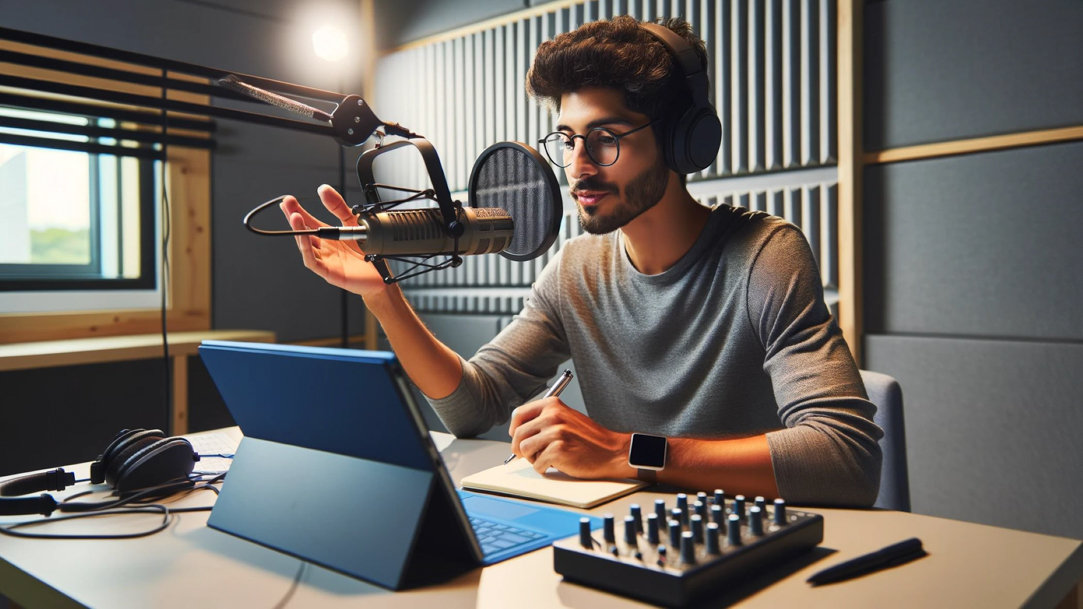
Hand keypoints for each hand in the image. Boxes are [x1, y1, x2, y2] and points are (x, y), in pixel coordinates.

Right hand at [279, 185, 389, 296]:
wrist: (382, 276)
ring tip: (295, 217)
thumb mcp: (354, 223)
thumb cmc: (368, 253)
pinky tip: (304, 239)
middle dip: (294, 218)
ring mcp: (325, 260)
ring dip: (299, 232)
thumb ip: (339, 207)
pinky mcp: (329, 272)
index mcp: (329, 236)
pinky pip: (313, 261)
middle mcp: (324, 248)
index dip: (298, 211)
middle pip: (304, 232)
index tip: (288, 201)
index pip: (309, 222)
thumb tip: (323, 189)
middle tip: (287, 204)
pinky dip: (307, 250)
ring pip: (306, 246)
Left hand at [508, 398, 634, 479]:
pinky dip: (543, 468)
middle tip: (527, 455)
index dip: (514, 429)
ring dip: (533, 458)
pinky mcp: (558, 450)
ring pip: (525, 449)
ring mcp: (556, 433)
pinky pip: (537, 464)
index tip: (516, 437)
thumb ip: (544, 419)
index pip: (519, 414)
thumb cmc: (589, 439)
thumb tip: (519, 431)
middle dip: (520, 448)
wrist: (611, 452)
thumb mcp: (566, 418)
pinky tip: (556, 464)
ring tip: (546, 458)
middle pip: (518, 434)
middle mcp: (552, 416)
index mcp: (553, 405)